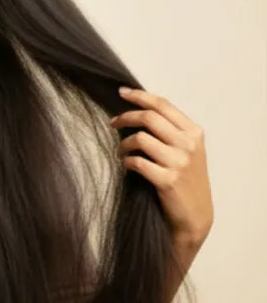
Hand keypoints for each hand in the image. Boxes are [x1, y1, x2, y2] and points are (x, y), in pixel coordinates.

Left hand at [110, 87, 213, 246]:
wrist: (195, 216)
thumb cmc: (186, 180)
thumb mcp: (187, 150)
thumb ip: (170, 130)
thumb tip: (138, 108)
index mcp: (193, 132)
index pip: (162, 105)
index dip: (139, 96)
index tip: (121, 92)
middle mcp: (188, 145)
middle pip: (149, 117)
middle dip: (126, 117)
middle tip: (113, 123)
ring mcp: (179, 163)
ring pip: (140, 138)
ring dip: (124, 143)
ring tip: (121, 150)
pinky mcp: (168, 180)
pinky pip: (137, 162)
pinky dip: (127, 161)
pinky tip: (127, 165)